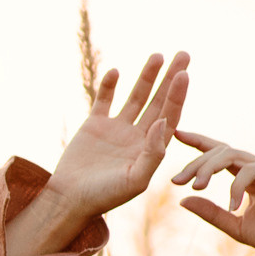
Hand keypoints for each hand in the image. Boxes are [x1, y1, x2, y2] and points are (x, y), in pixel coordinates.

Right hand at [43, 52, 190, 218]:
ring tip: (158, 55)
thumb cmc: (104, 197)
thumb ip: (153, 153)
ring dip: (147, 76)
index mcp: (150, 149)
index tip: (183, 74)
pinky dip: (109, 85)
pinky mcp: (94, 125)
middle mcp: (137, 136)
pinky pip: (104, 100)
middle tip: (184, 55)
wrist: (69, 200)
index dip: (177, 96)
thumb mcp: (134, 180)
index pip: (169, 116)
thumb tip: (164, 122)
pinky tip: (116, 71)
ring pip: (136, 97)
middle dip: (171, 79)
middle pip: (159, 101)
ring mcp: (116, 129)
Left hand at [170, 132, 254, 255]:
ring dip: (209, 168)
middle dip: (195, 163)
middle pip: (219, 152)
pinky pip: (251, 170)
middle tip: (177, 181)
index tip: (175, 135)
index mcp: (245, 177)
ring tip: (196, 187)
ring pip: (231, 155)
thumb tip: (182, 201)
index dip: (197, 142)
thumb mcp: (235, 226)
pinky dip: (236, 186)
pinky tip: (232, 205)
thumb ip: (211, 213)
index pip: (218, 153)